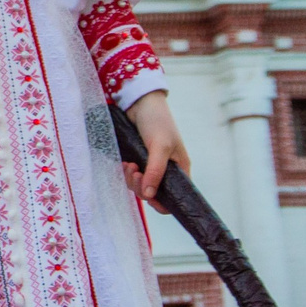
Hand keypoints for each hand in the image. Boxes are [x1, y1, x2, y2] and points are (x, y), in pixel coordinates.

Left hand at [120, 88, 187, 210]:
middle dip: (141, 187)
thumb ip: (155, 171)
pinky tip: (125, 163)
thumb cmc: (157, 121)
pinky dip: (127, 173)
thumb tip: (149, 195)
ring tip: (129, 165)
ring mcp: (151, 166)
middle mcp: (166, 171)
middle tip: (135, 172)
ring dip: (132, 179)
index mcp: (180, 170)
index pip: (175, 198)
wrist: (140, 102)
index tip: (148, 197)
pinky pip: (131, 176)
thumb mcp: (160, 146)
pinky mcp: (138, 160)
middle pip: (153, 194)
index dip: (161, 203)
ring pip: (140, 186)